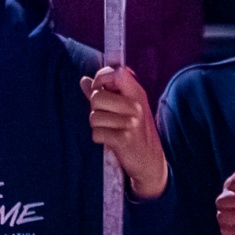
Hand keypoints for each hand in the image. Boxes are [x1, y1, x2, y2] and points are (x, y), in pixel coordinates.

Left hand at [79, 65, 168, 198]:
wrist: (150, 161)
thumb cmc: (135, 131)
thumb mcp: (126, 108)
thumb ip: (105, 93)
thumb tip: (84, 80)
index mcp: (137, 93)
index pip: (116, 73)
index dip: (101, 78)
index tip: (100, 88)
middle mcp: (135, 106)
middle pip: (97, 97)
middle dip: (95, 108)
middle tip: (106, 117)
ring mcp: (131, 122)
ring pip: (94, 116)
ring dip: (96, 125)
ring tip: (110, 129)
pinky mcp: (124, 139)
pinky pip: (96, 133)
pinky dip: (99, 138)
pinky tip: (110, 140)